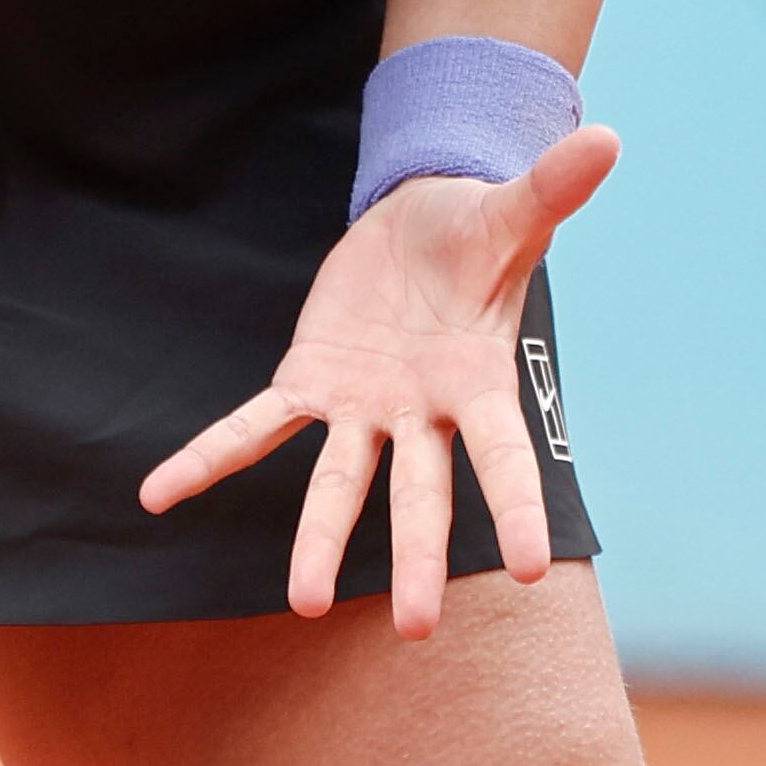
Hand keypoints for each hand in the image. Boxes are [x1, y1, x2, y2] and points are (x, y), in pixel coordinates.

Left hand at [140, 125, 619, 636]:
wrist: (419, 222)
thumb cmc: (474, 228)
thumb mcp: (509, 210)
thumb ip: (550, 188)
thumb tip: (606, 136)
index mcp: (479, 381)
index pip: (502, 456)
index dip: (515, 508)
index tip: (528, 567)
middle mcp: (421, 411)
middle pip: (420, 492)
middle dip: (413, 556)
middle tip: (414, 628)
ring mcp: (363, 407)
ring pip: (338, 481)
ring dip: (318, 539)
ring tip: (300, 602)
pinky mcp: (310, 383)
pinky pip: (255, 429)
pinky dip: (208, 459)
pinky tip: (159, 495)